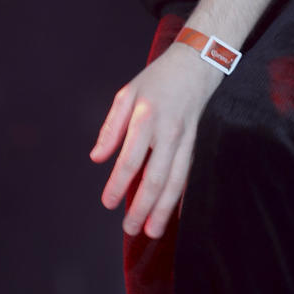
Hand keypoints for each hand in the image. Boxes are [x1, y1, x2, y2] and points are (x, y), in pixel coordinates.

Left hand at [90, 41, 223, 237]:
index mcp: (145, 118)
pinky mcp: (196, 142)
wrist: (196, 63)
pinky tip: (176, 213)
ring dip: (164, 209)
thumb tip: (97, 157)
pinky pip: (188, 174)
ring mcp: (185, 139)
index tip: (108, 203)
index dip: (118, 185)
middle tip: (130, 228)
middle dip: (142, 207)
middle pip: (155, 177)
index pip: (130, 160)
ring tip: (152, 230)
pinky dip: (182, 196)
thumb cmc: (158, 78)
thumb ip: (111, 127)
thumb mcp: (127, 94)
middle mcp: (167, 132)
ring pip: (175, 181)